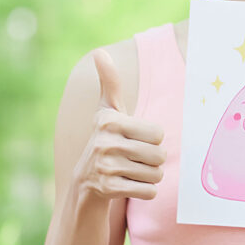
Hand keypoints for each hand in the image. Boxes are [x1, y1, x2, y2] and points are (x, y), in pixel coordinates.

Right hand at [72, 48, 167, 202]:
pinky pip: (150, 191)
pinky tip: (129, 184)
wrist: (84, 180)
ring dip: (151, 176)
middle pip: (160, 155)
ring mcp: (106, 167)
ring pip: (157, 174)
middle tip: (137, 158)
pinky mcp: (109, 189)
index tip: (137, 139)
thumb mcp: (108, 111)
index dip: (153, 139)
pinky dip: (146, 191)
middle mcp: (105, 143)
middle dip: (155, 160)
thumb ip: (109, 82)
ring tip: (132, 171)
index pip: (158, 133)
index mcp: (109, 121)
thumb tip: (99, 53)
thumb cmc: (106, 138)